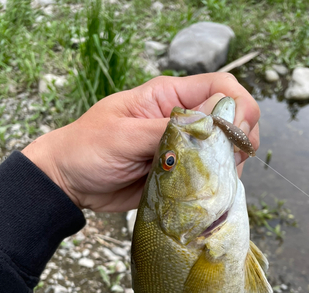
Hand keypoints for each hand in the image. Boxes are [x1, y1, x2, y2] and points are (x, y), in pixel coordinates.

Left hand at [22, 73, 259, 211]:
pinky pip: (209, 174)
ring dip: (229, 163)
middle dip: (238, 137)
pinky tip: (208, 190)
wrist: (70, 183)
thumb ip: (169, 128)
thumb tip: (214, 119)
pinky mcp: (180, 173)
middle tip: (227, 161)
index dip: (237, 105)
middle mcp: (181, 119)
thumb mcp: (124, 135)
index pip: (220, 86)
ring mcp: (183, 148)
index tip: (234, 132)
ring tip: (214, 178)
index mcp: (168, 98)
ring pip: (224, 149)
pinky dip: (217, 182)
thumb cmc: (87, 149)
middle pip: (231, 118)